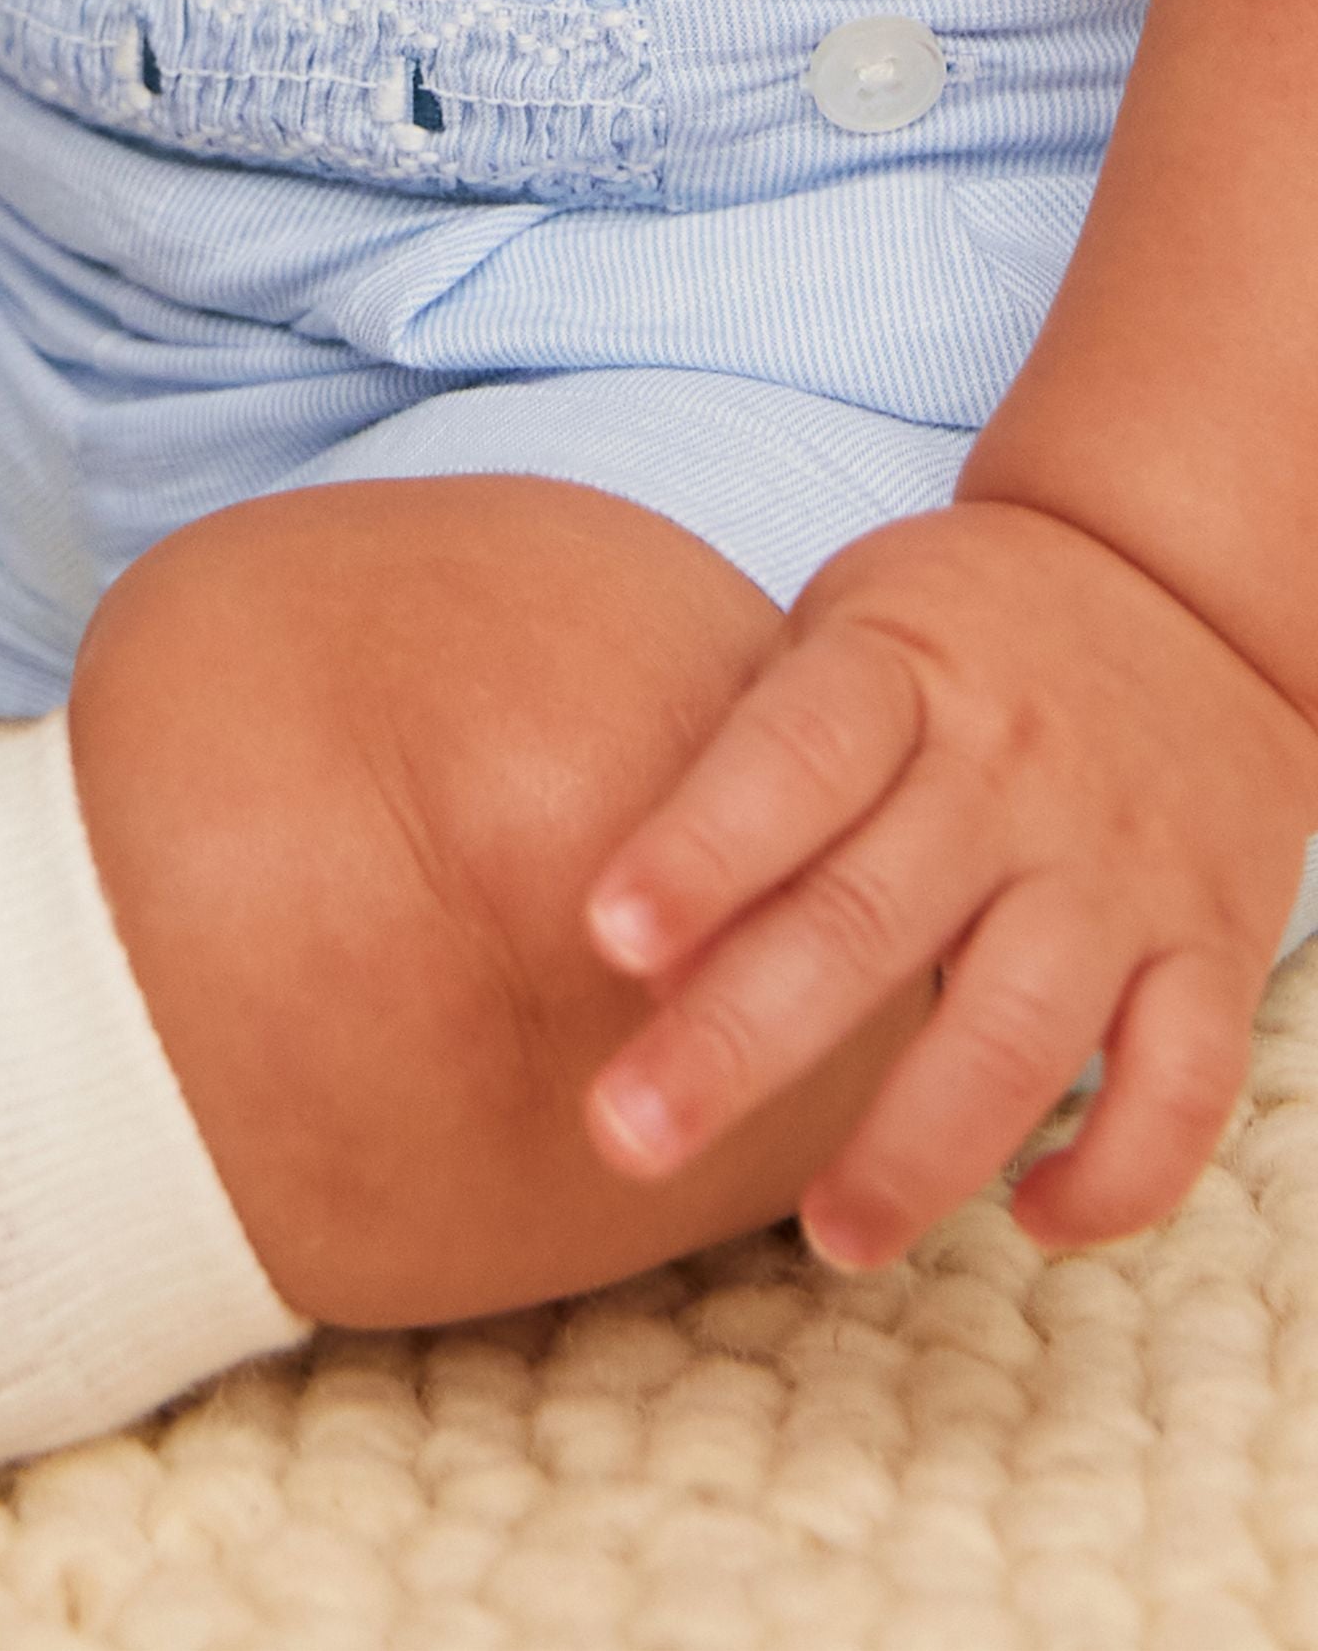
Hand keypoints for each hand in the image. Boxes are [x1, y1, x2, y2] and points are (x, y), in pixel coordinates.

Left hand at [582, 501, 1317, 1267]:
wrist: (1186, 584)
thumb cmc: (954, 638)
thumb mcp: (842, 640)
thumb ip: (749, 774)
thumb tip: (632, 959)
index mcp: (901, 669)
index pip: (794, 757)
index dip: (702, 849)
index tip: (605, 937)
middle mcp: (1013, 772)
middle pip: (869, 917)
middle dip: (743, 1039)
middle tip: (629, 1137)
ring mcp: (1120, 864)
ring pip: (1024, 1027)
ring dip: (922, 1148)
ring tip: (829, 1236)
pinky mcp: (1215, 942)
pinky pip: (1184, 1082)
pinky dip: (1119, 1172)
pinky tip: (1030, 1219)